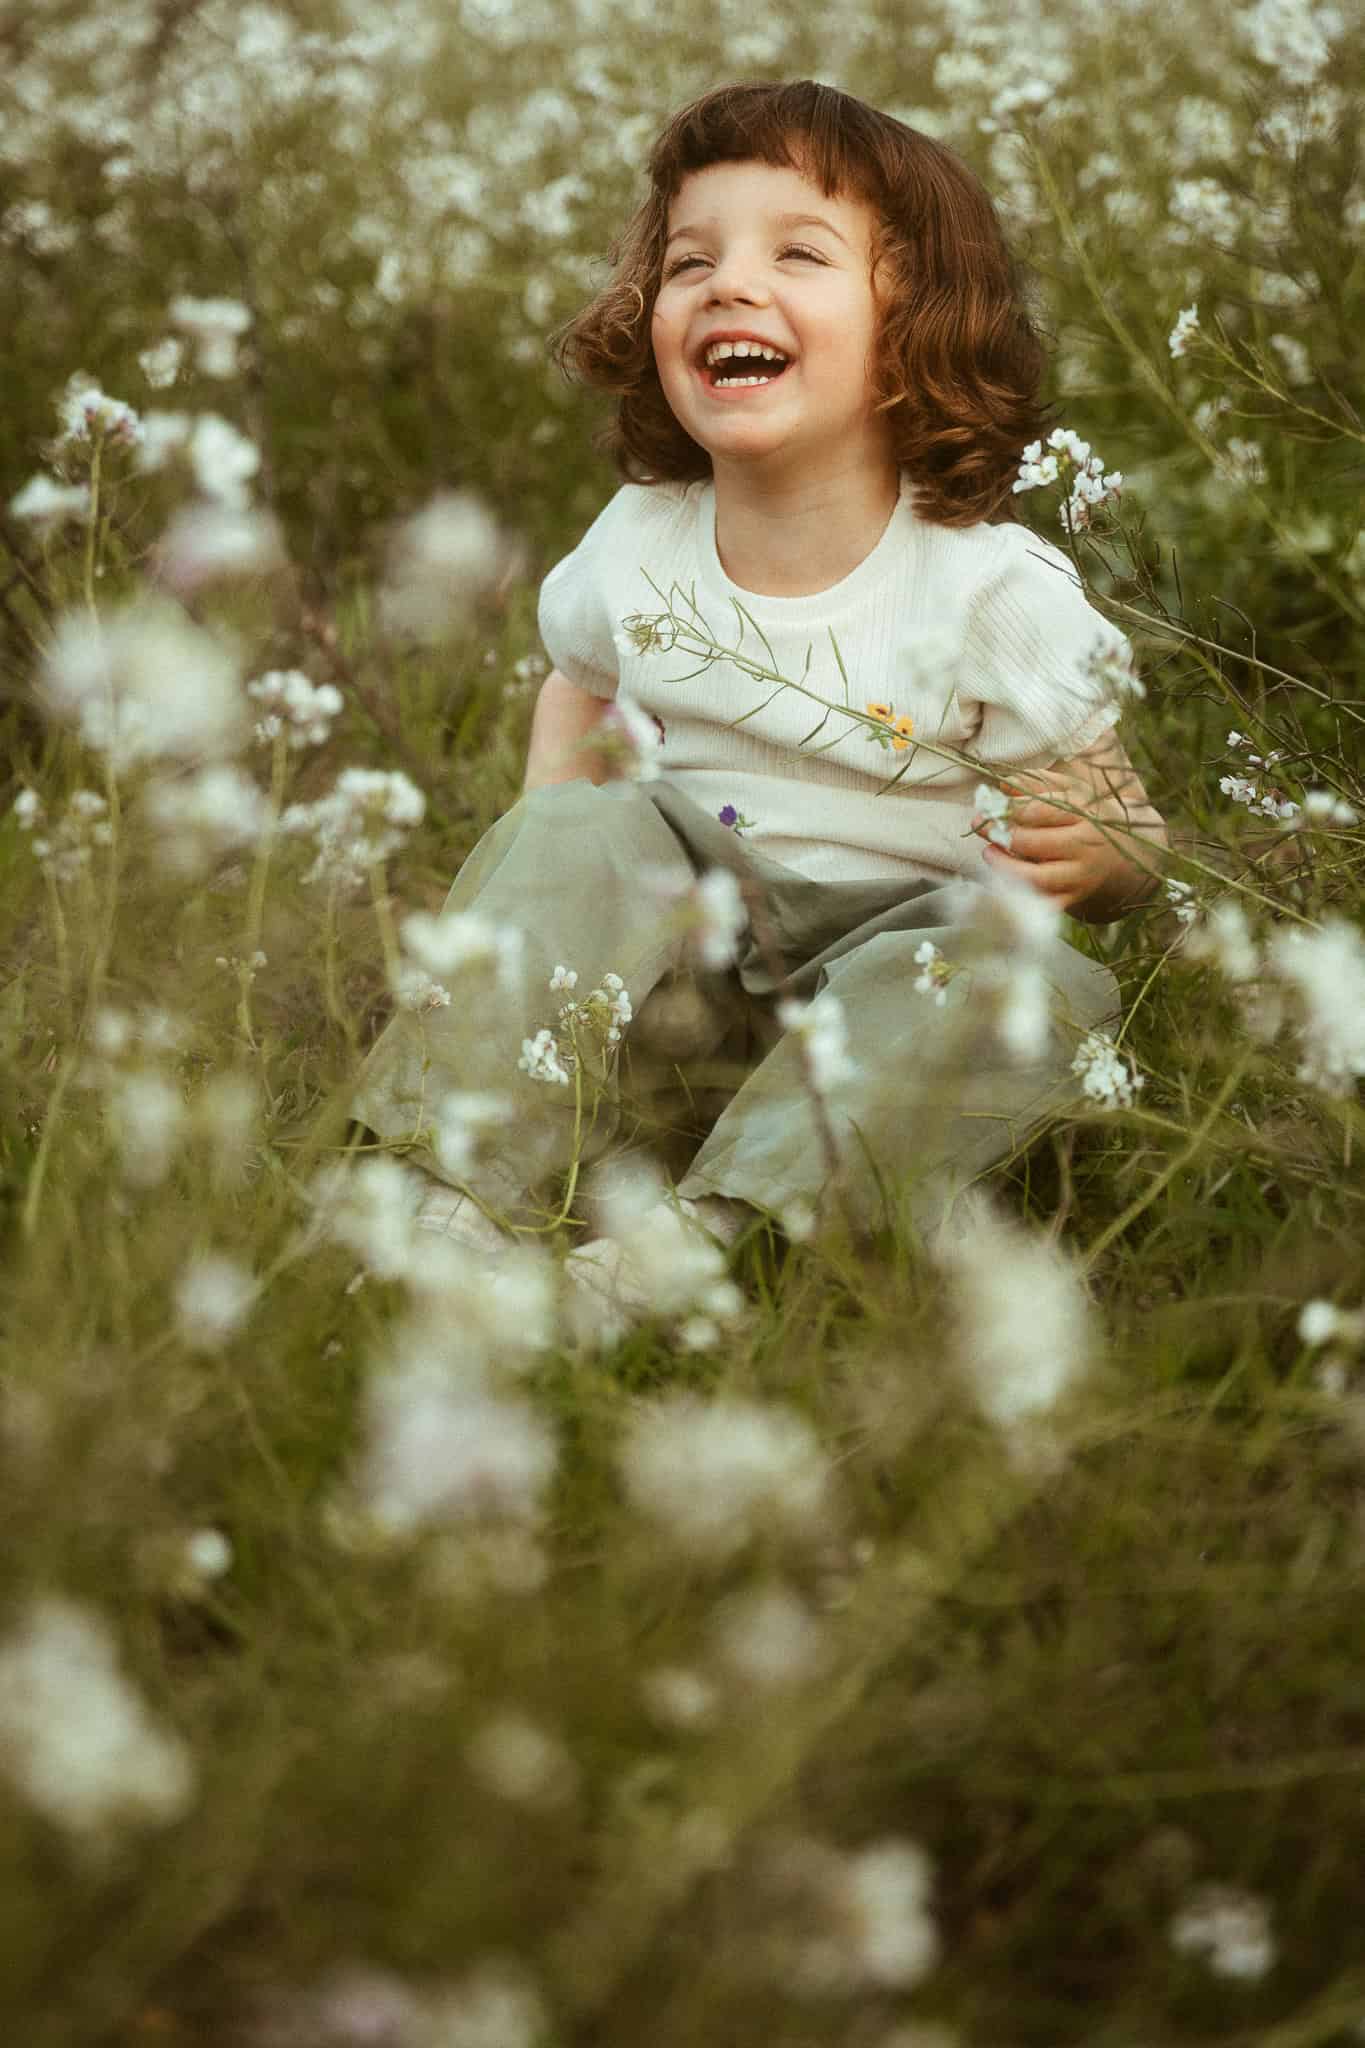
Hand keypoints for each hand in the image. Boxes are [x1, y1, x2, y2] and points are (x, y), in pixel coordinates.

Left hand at [971, 730, 1167, 921]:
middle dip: (1002, 835)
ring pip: (1037, 878)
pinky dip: (1019, 897)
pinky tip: (1002, 881)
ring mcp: (1079, 876)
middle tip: (980, 827)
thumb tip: (1002, 784)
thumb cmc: (1087, 817)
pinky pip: (1042, 904)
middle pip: (1036, 843)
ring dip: (1006, 867)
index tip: (986, 807)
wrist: (1124, 854)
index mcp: (1084, 814)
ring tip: (988, 854)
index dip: (1010, 808)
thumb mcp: (1071, 792)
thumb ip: (1037, 783)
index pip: (1043, 809)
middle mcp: (1084, 846)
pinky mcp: (1073, 899)